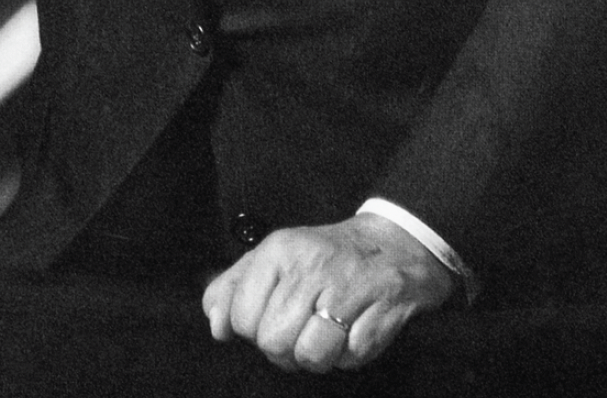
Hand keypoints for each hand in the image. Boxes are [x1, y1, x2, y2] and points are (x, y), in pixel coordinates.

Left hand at [201, 211, 456, 374]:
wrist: (391, 246)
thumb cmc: (321, 259)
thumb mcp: (270, 258)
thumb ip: (232, 288)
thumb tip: (216, 326)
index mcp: (279, 249)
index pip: (241, 316)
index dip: (253, 328)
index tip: (271, 314)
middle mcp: (310, 265)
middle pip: (273, 342)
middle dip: (284, 347)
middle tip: (300, 326)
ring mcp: (347, 288)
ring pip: (310, 356)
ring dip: (317, 356)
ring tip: (326, 331)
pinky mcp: (379, 312)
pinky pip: (349, 359)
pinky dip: (349, 354)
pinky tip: (353, 327)